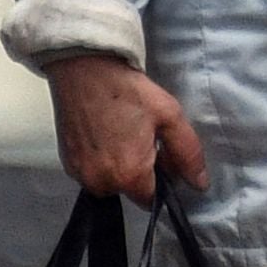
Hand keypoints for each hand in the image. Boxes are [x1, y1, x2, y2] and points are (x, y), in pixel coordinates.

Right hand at [47, 53, 205, 201]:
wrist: (83, 68)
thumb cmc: (128, 90)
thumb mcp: (169, 116)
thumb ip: (188, 154)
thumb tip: (200, 185)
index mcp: (129, 175)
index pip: (152, 199)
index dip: (161, 178)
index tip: (158, 153)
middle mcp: (102, 182)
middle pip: (129, 191)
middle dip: (138, 172)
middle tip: (139, 136)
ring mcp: (80, 174)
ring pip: (109, 183)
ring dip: (117, 168)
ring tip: (119, 133)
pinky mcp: (66, 163)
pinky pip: (91, 172)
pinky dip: (99, 160)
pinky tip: (102, 134)